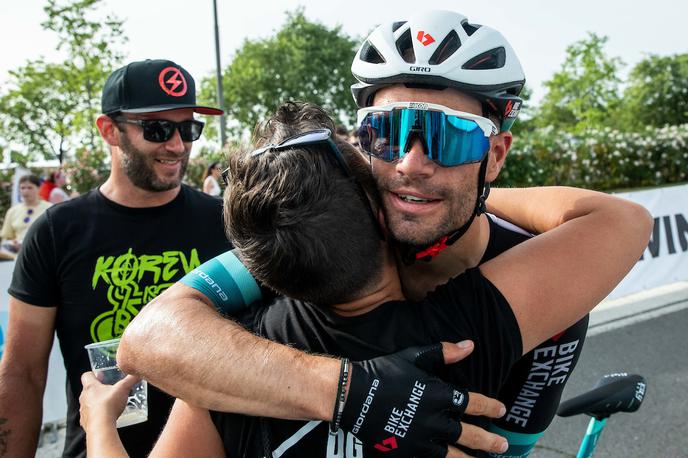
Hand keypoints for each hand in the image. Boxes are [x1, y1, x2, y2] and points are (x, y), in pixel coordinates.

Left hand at [79, 371, 138, 431]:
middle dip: (98, 389)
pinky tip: (106, 416)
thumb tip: (137, 374)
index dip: (93, 374)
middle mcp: (84, 398)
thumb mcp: (123, 388)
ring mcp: (84, 410)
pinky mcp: (85, 421)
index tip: (101, 375)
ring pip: (88, 403)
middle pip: (88, 390)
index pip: (86, 376)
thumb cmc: (108, 405)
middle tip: (109, 390)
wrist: (101, 426)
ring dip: (97, 403)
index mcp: (90, 387)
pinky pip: (90, 416)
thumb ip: (131, 379)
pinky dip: (97, 415)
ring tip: (109, 404)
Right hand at [340, 341, 507, 457]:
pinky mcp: (406, 450)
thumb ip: (443, 352)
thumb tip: (469, 345)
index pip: (471, 402)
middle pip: (468, 433)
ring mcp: (420, 438)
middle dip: (488, 440)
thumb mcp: (413, 356)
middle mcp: (433, 420)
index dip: (489, 406)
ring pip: (452, 454)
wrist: (353, 397)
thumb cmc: (383, 372)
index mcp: (437, 395)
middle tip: (503, 445)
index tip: (501, 409)